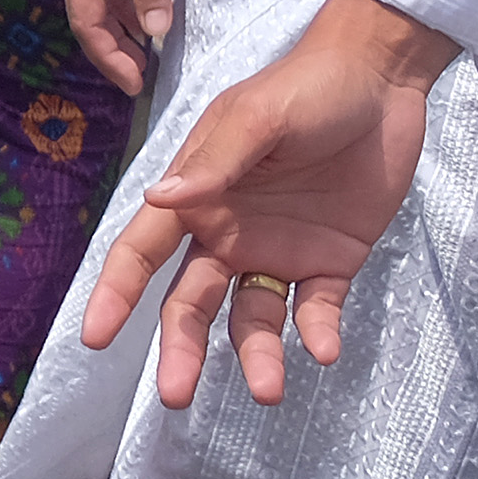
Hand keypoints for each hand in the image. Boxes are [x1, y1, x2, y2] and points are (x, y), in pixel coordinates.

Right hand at [61, 0, 186, 91]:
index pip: (87, 23)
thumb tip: (154, 32)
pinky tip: (145, 23)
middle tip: (139, 79)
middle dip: (113, 51)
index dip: (108, 57)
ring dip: (119, 33)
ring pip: (99, 6)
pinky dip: (126, 10)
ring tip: (144, 59)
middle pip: (88, 19)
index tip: (133, 82)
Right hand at [80, 0, 455, 407]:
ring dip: (257, 355)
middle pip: (192, 303)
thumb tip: (159, 199)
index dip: (115, 293)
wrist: (383, 82)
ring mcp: (278, 251)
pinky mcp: (331, 261)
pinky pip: (317, 308)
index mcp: (196, 198)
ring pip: (253, 318)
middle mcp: (227, 234)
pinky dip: (318, 333)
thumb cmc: (307, 88)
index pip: (142, 252)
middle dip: (181, 349)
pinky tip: (324, 349)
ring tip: (269, 389)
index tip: (94, 337)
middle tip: (176, 396)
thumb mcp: (257, 117)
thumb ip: (215, 163)